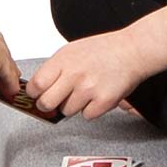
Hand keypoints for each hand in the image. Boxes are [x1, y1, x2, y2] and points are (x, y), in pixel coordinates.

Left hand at [32, 28, 161, 119]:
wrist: (132, 50)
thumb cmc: (102, 50)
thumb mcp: (71, 51)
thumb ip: (54, 69)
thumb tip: (36, 88)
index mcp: (64, 60)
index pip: (36, 85)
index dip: (34, 93)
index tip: (37, 94)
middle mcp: (75, 74)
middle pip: (47, 103)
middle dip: (48, 105)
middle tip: (54, 101)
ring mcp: (89, 89)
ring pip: (66, 111)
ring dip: (72, 106)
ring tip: (84, 91)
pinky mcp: (104, 101)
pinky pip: (86, 116)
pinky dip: (91, 109)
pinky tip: (96, 96)